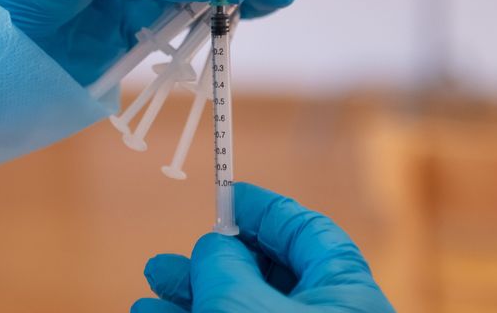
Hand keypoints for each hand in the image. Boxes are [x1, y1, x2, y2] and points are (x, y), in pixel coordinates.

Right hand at [132, 183, 394, 312]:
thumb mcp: (244, 304)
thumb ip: (226, 263)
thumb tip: (216, 246)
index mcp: (345, 294)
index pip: (308, 234)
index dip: (265, 210)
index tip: (227, 195)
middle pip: (267, 277)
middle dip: (212, 263)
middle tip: (172, 258)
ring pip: (241, 312)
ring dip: (192, 299)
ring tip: (151, 292)